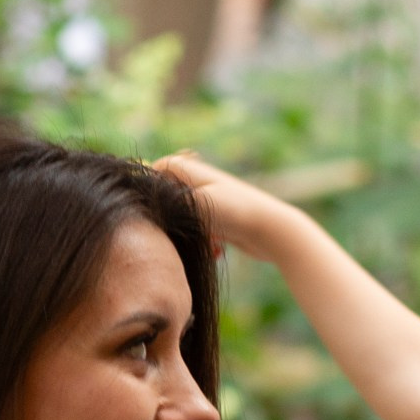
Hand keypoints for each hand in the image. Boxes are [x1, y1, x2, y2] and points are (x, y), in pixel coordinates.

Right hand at [152, 152, 308, 259]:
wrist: (272, 231)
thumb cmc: (234, 213)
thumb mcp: (196, 203)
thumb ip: (170, 201)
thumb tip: (151, 206)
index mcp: (196, 172)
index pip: (163, 166)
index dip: (152, 181)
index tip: (148, 203)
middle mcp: (205, 184)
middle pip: (174, 195)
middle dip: (172, 215)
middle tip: (173, 230)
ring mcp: (215, 203)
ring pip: (188, 218)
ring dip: (191, 233)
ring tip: (204, 243)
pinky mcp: (225, 222)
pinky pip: (205, 232)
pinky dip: (208, 242)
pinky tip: (218, 252)